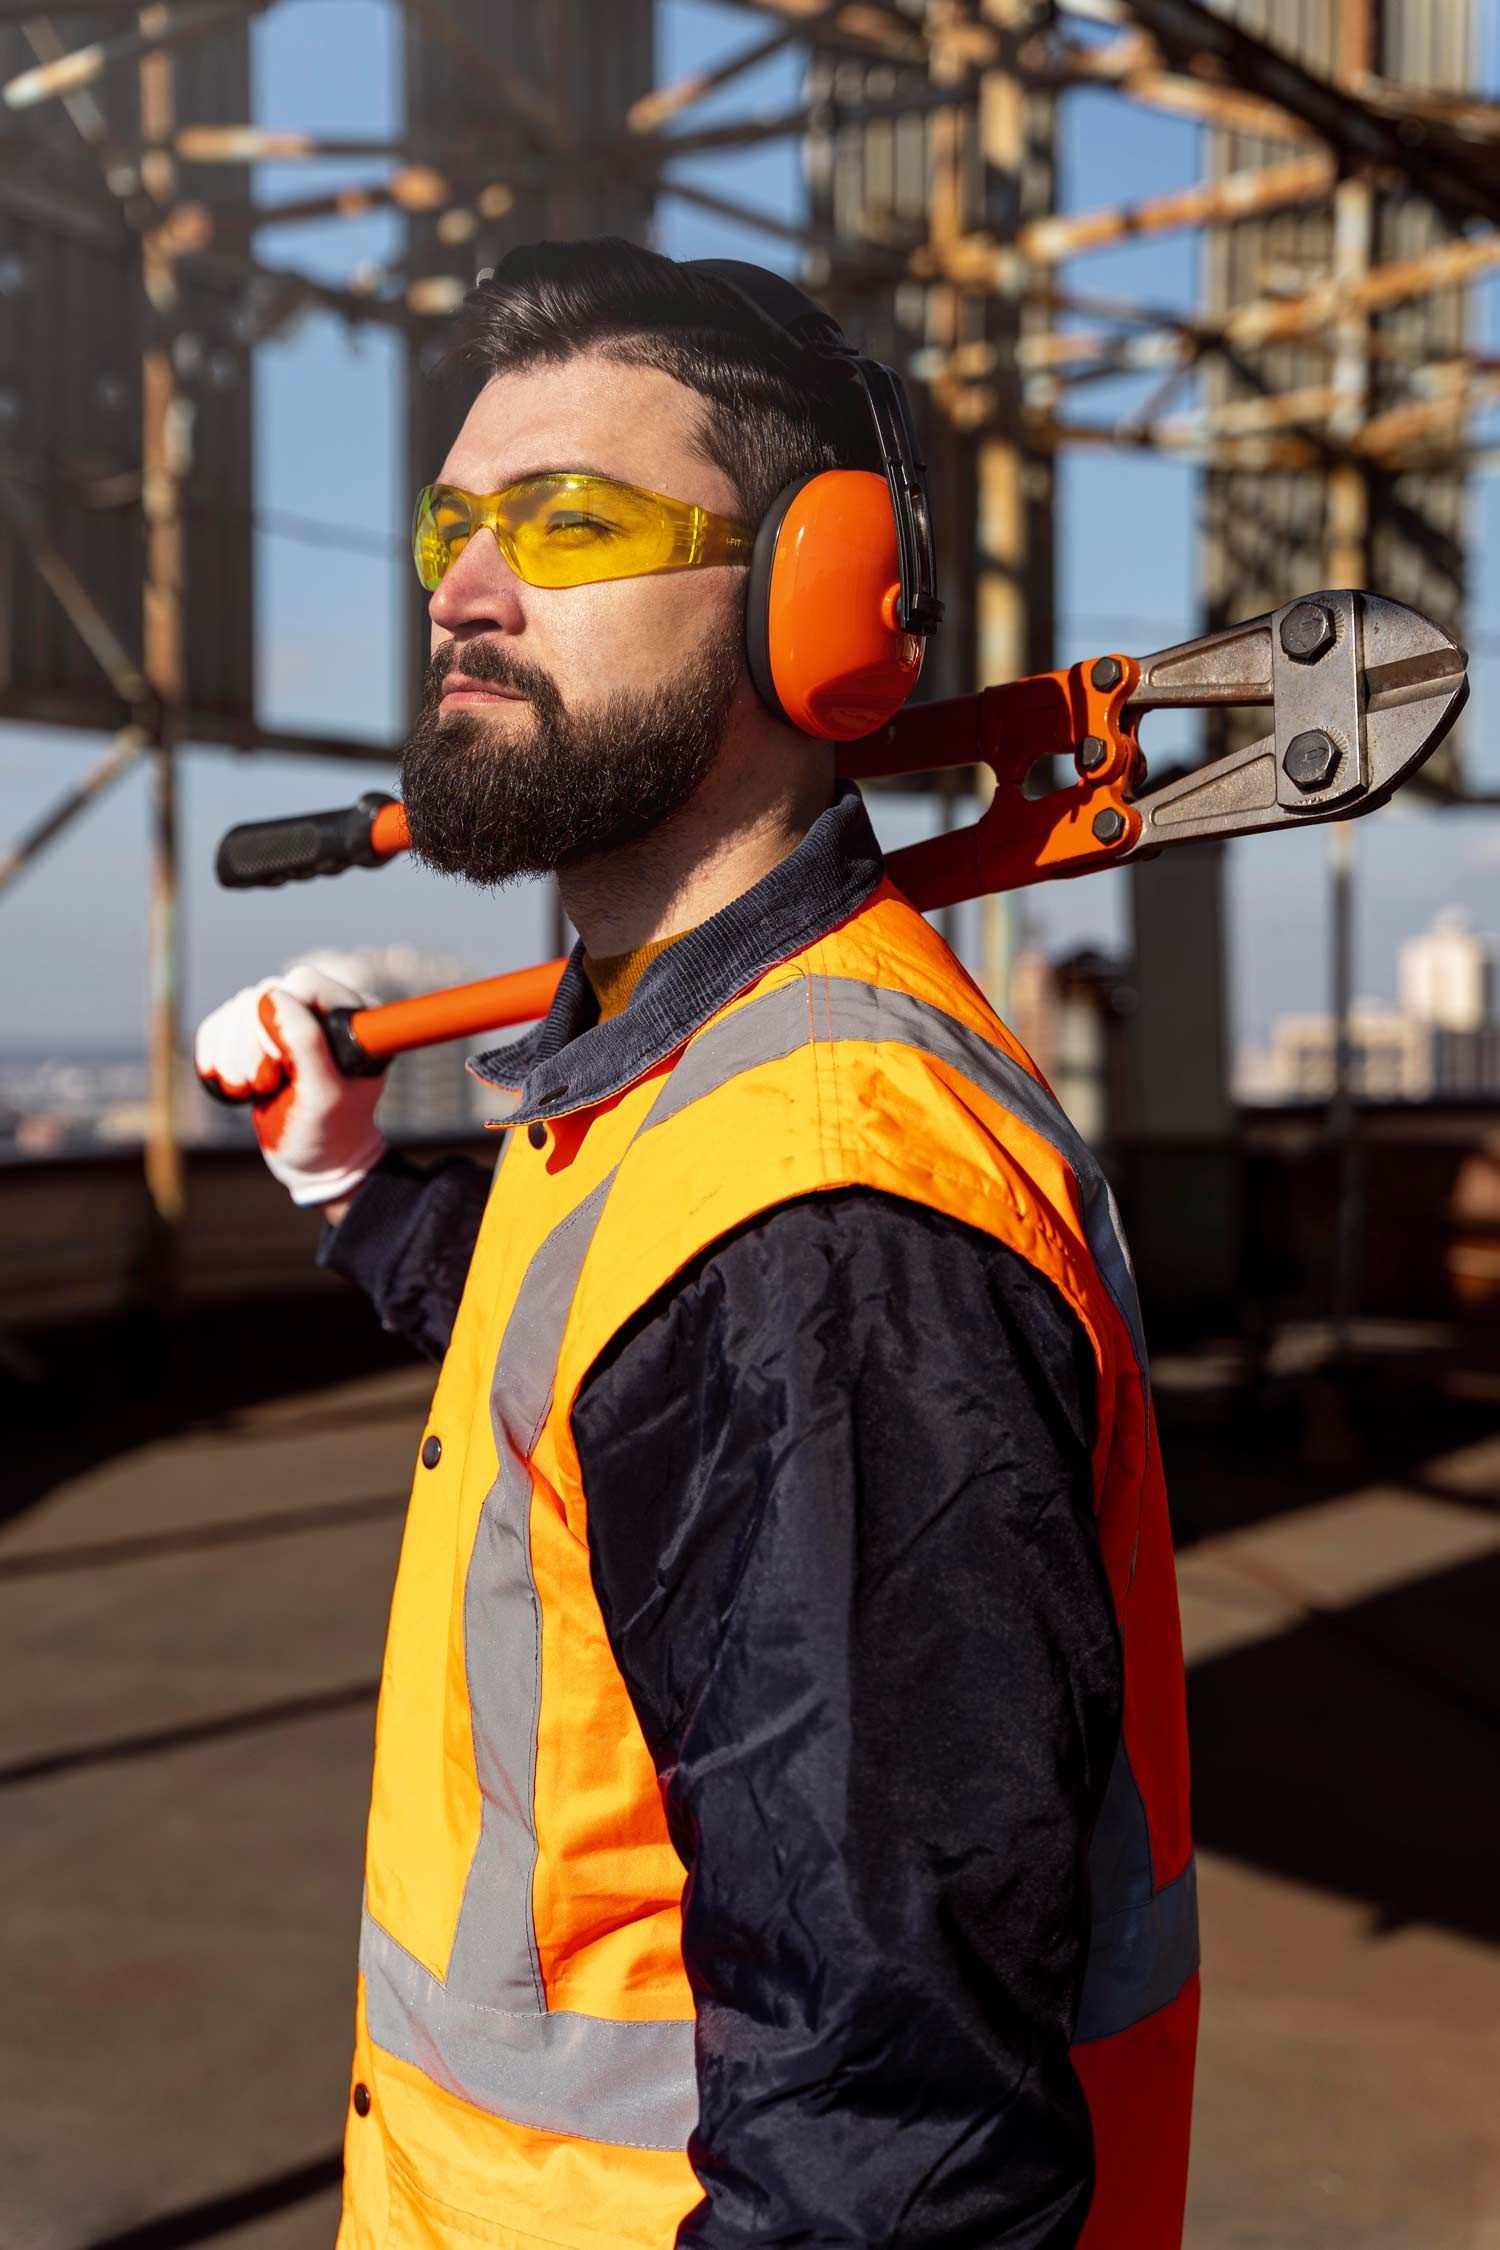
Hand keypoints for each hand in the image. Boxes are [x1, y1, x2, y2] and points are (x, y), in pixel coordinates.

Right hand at [194, 962, 386, 1208]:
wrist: (314, 1161)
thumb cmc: (328, 1132)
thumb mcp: (323, 1096)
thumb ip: (306, 1044)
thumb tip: (272, 996)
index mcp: (353, 1014)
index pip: (304, 982)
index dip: (282, 1018)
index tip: (285, 1064)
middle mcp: (321, 1008)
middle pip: (264, 993)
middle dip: (254, 1045)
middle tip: (268, 1085)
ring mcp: (287, 1018)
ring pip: (239, 1007)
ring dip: (234, 1057)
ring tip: (255, 1091)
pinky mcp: (256, 1033)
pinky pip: (218, 1023)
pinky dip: (216, 1056)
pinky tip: (235, 1086)